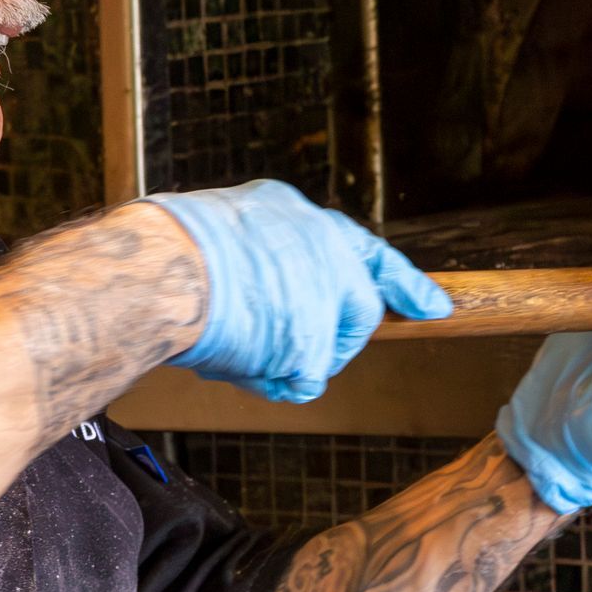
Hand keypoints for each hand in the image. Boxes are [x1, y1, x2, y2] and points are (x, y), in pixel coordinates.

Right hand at [145, 180, 452, 402]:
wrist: (158, 270)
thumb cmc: (166, 256)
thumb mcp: (219, 237)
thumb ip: (259, 262)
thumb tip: (266, 304)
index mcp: (290, 210)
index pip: (359, 246)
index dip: (398, 281)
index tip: (433, 305)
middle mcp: (320, 241)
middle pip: (356, 304)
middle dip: (335, 337)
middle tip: (291, 348)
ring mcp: (325, 290)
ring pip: (325, 348)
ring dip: (287, 357)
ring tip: (235, 342)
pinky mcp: (315, 338)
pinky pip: (303, 380)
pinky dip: (272, 381)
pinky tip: (240, 362)